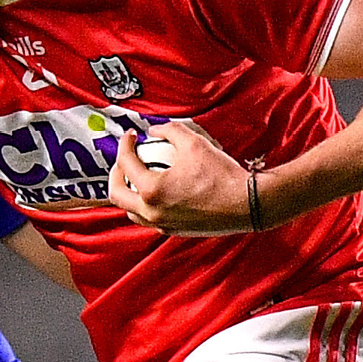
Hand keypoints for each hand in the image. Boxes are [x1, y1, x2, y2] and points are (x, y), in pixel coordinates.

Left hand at [105, 119, 255, 235]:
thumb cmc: (222, 175)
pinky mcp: (176, 231)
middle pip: (116, 194)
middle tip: (123, 160)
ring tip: (135, 179)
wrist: (248, 203)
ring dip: (128, 193)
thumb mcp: (194, 142)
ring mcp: (163, 225)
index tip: (131, 137)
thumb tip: (154, 130)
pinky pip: (151, 219)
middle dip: (114, 174)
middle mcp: (152, 212)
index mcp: (152, 191)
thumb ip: (169, 130)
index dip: (124, 145)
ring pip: (132, 212)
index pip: (126, 164)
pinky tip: (157, 192)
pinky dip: (146, 205)